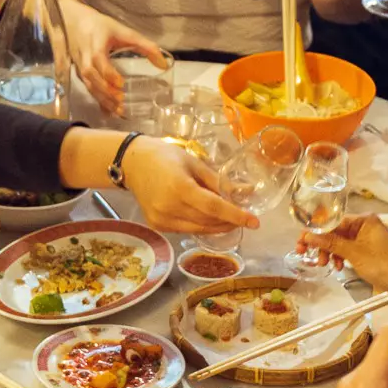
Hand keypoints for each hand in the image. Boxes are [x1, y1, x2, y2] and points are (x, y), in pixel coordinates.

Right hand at [59, 0, 169, 113]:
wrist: (76, 22)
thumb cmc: (102, 28)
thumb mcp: (124, 32)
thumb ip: (146, 46)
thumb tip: (163, 64)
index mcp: (96, 43)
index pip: (98, 58)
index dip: (108, 72)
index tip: (120, 83)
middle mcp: (85, 56)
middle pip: (90, 75)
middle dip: (104, 89)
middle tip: (120, 100)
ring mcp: (80, 66)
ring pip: (88, 84)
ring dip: (102, 98)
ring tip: (117, 110)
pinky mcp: (80, 74)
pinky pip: (88, 89)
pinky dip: (98, 101)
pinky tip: (109, 112)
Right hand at [120, 138, 258, 233]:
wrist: (133, 163)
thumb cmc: (166, 157)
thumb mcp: (195, 164)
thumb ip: (220, 181)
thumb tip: (248, 192)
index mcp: (180, 188)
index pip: (214, 207)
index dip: (236, 216)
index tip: (255, 222)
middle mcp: (169, 207)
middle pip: (208, 221)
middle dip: (229, 221)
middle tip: (244, 217)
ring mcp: (161, 219)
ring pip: (198, 229)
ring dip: (217, 226)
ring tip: (230, 219)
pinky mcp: (157, 225)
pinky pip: (186, 229)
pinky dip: (201, 226)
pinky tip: (209, 219)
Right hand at [299, 214, 387, 296]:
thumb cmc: (385, 266)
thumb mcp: (354, 254)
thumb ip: (331, 244)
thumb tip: (309, 236)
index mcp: (364, 220)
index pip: (333, 222)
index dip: (316, 232)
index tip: (302, 242)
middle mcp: (365, 226)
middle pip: (335, 232)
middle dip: (322, 244)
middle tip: (307, 256)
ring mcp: (367, 238)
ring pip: (340, 242)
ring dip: (330, 252)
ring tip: (325, 265)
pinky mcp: (368, 250)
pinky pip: (348, 250)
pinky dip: (341, 257)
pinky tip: (338, 267)